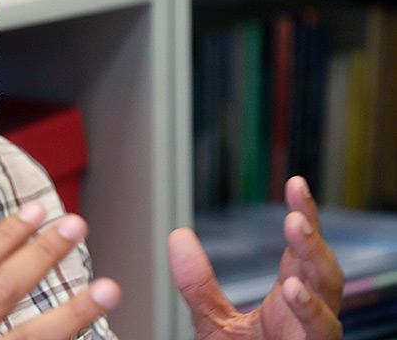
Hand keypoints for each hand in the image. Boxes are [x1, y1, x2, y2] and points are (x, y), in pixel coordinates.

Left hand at [168, 176, 343, 338]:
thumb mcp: (214, 322)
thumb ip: (197, 284)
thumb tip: (177, 235)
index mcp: (290, 299)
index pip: (301, 251)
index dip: (303, 216)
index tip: (296, 182)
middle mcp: (308, 316)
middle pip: (322, 269)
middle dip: (312, 238)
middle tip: (295, 210)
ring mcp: (314, 338)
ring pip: (329, 300)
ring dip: (314, 267)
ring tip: (296, 234)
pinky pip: (320, 336)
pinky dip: (310, 313)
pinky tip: (294, 290)